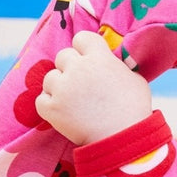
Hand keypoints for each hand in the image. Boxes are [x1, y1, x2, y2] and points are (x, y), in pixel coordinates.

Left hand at [35, 31, 152, 145]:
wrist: (122, 139)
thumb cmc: (134, 110)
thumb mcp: (135, 79)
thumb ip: (117, 66)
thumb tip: (111, 64)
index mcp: (99, 57)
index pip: (81, 38)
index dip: (83, 49)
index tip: (87, 60)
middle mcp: (78, 68)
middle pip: (63, 56)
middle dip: (70, 68)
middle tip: (80, 85)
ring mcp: (63, 88)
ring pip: (49, 78)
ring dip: (58, 87)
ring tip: (71, 101)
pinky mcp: (52, 108)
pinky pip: (41, 100)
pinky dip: (49, 105)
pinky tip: (62, 111)